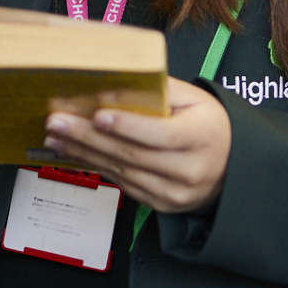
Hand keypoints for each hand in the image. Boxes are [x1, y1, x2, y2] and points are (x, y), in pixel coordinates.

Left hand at [43, 77, 231, 212]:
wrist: (231, 166)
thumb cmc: (207, 124)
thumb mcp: (194, 98)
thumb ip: (158, 90)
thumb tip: (114, 84)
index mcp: (201, 137)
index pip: (160, 134)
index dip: (127, 125)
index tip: (98, 115)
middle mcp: (189, 170)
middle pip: (132, 155)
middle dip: (89, 137)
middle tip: (57, 121)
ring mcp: (174, 192)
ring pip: (122, 172)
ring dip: (83, 153)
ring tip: (55, 135)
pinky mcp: (161, 203)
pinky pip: (122, 184)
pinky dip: (95, 167)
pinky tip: (74, 152)